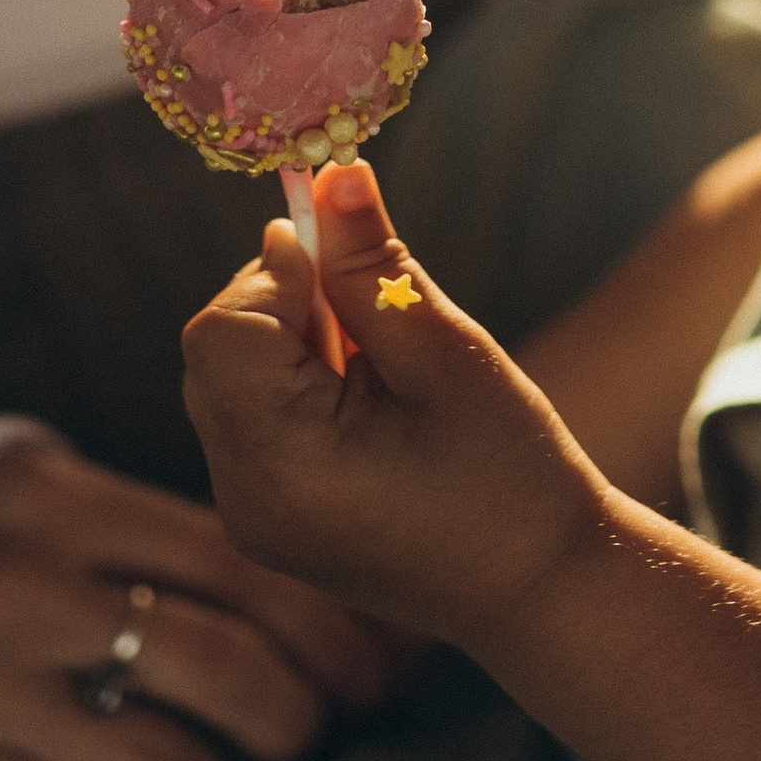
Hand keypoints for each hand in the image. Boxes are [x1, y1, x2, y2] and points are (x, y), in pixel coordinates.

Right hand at [0, 440, 407, 760]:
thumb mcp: (54, 507)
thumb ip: (172, 547)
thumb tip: (357, 621)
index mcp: (59, 505)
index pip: (242, 567)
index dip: (332, 629)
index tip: (378, 670)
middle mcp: (18, 592)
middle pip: (225, 668)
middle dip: (304, 717)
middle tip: (319, 734)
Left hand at [181, 160, 607, 653]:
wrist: (543, 591)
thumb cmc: (510, 476)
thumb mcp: (445, 352)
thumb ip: (373, 263)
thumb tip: (331, 169)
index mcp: (280, 465)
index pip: (223, 329)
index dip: (280, 276)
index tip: (350, 265)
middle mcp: (244, 498)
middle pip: (217, 349)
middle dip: (287, 303)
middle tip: (377, 312)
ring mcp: (251, 515)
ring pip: (231, 377)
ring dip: (294, 340)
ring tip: (381, 364)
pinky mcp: (270, 518)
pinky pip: (252, 418)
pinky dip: (298, 383)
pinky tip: (370, 399)